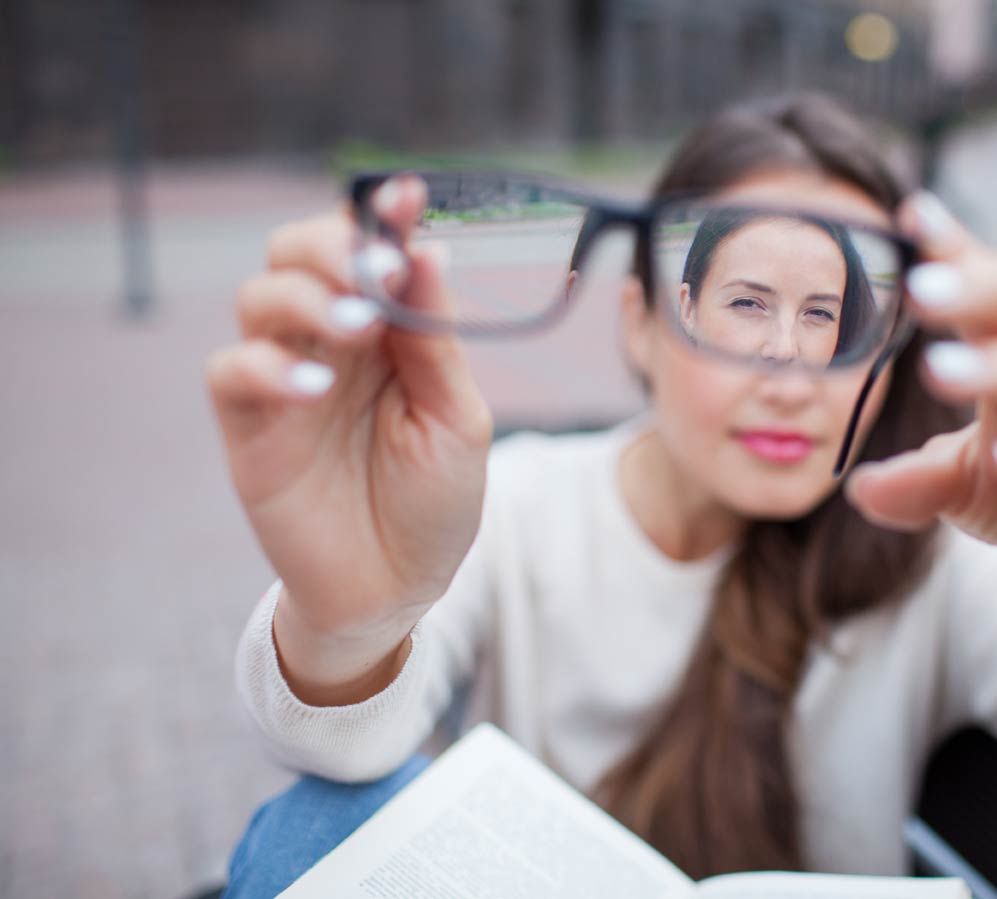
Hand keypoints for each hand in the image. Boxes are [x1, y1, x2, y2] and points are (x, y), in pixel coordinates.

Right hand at [205, 174, 491, 640]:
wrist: (397, 588)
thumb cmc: (433, 501)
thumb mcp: (456, 418)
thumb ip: (436, 340)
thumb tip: (429, 249)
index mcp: (388, 331)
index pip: (371, 251)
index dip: (384, 215)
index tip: (410, 193)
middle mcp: (331, 342)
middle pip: (298, 252)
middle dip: (333, 246)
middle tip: (377, 271)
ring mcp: (285, 378)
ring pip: (259, 296)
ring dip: (307, 298)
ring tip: (359, 329)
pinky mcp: (249, 426)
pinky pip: (232, 370)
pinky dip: (268, 365)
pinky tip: (315, 387)